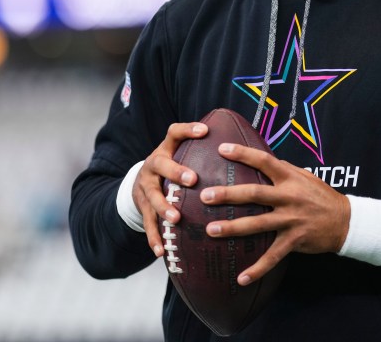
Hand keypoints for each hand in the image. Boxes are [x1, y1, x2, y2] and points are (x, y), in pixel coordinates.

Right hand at [132, 121, 207, 257]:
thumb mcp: (181, 154)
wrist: (137, 183)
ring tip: (176, 218)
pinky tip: (162, 251)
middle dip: (176, 171)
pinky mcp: (142, 207)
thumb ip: (204, 152)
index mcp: (166, 149)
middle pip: (161, 164)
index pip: (175, 132)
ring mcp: (145, 186)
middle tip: (193, 179)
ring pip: (152, 196)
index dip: (188, 130)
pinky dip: (154, 237)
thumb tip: (243, 147)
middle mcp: (153, 165)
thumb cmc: (172, 168)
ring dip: (163, 207)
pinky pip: (147, 223)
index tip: (205, 131)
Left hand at [200, 142, 350, 285]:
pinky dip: (257, 269)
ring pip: (257, 224)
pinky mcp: (294, 240)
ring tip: (211, 230)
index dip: (243, 154)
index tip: (222, 149)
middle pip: (254, 194)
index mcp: (290, 178)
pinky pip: (273, 257)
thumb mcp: (305, 176)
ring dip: (232, 228)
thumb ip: (284, 170)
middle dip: (228, 195)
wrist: (346, 221)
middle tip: (206, 196)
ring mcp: (291, 220)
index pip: (264, 161)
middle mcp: (289, 197)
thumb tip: (262, 161)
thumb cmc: (321, 196)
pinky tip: (241, 278)